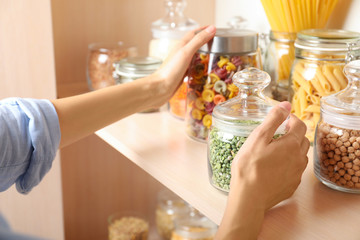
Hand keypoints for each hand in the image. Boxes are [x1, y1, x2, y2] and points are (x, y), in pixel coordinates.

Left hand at [153, 25, 215, 104]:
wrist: (159, 88)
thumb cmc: (170, 70)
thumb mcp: (186, 52)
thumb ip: (198, 41)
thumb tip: (211, 28)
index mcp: (181, 46)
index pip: (193, 33)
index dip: (203, 29)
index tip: (213, 28)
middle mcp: (180, 54)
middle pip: (194, 44)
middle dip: (204, 42)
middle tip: (216, 42)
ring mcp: (181, 64)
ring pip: (194, 57)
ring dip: (202, 55)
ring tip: (213, 56)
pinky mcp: (182, 74)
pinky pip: (192, 68)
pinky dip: (199, 67)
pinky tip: (204, 71)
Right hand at [215, 102, 308, 239]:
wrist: (249, 197)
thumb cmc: (249, 166)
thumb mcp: (258, 137)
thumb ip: (273, 119)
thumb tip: (286, 104)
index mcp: (291, 145)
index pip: (300, 125)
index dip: (292, 119)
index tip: (283, 119)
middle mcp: (299, 159)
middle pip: (303, 140)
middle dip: (293, 133)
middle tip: (278, 133)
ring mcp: (296, 174)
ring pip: (300, 156)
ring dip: (293, 149)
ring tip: (276, 151)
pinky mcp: (292, 186)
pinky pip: (295, 170)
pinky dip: (288, 164)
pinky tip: (274, 167)